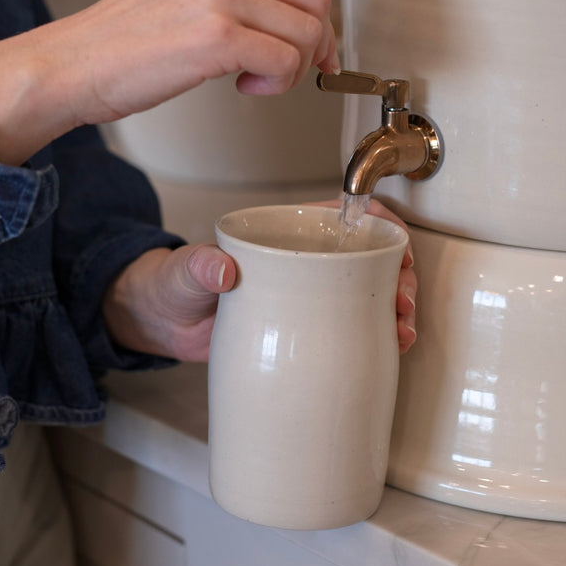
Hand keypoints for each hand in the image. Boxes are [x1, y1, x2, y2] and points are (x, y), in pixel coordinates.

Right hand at [0, 0, 339, 165]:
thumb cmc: (123, 43)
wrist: (74, 64)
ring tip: (253, 81)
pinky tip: (242, 87)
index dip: (318, 26)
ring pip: (306, 35)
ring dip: (291, 71)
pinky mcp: (217, 35)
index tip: (316, 54)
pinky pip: (284, 62)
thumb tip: (283, 27)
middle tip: (294, 75)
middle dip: (316, 48)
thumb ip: (236, 0)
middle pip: (316, 3)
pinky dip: (275, 84)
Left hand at [103, 198, 417, 361]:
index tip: (397, 248)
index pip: (342, 216)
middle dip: (397, 275)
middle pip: (367, 257)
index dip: (378, 225)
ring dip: (394, 307)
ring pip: (367, 292)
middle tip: (401, 302)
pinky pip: (350, 325)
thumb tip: (223, 269)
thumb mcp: (184, 273)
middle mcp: (302, 261)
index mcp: (281, 233)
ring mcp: (308, 296)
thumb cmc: (171, 285)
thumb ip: (199, 267)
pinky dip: (376, 333)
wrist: (163, 325)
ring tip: (401, 329)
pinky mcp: (306, 328)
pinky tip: (388, 348)